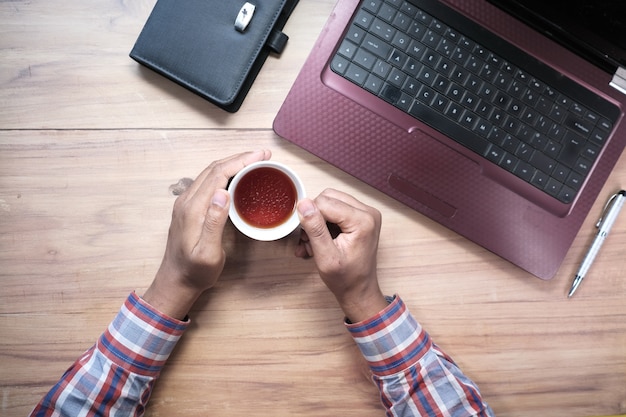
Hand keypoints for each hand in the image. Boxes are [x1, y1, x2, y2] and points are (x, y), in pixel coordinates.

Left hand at [143, 150, 271, 319]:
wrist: (175, 281)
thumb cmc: (195, 271)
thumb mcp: (209, 252)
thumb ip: (214, 222)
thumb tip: (222, 193)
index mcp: (193, 209)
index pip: (219, 174)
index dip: (241, 161)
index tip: (261, 156)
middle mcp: (186, 201)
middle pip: (214, 168)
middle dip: (240, 158)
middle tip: (263, 155)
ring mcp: (186, 203)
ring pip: (210, 173)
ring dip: (232, 163)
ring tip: (254, 161)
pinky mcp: (188, 208)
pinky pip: (208, 182)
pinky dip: (225, 173)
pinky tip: (236, 176)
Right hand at [296, 189, 387, 322]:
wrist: (359, 290)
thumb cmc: (345, 279)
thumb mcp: (325, 257)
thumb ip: (315, 229)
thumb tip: (303, 204)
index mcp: (362, 221)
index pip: (324, 202)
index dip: (310, 218)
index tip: (307, 238)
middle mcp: (368, 212)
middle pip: (328, 197)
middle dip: (314, 217)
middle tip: (310, 240)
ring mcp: (366, 213)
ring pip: (330, 201)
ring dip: (318, 220)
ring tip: (315, 242)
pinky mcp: (361, 216)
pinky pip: (336, 208)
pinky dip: (325, 222)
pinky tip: (321, 239)